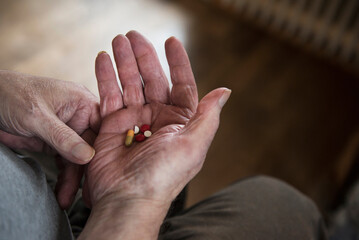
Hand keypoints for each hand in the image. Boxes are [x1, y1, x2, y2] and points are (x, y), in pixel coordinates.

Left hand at [0, 71, 100, 207]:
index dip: (105, 149)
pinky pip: (66, 162)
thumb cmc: (12, 96)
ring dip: (73, 178)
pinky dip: (64, 177)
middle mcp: (80, 117)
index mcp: (82, 103)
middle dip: (88, 169)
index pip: (102, 127)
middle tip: (86, 192)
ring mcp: (68, 131)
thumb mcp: (38, 117)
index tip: (103, 171)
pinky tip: (61, 192)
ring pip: (78, 158)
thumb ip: (62, 137)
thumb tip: (88, 156)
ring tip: (66, 199)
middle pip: (91, 146)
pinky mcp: (56, 143)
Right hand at [84, 31, 230, 207]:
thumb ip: (208, 117)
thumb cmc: (164, 176)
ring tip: (118, 39)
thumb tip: (224, 92)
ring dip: (124, 61)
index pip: (181, 84)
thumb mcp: (193, 145)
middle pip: (152, 79)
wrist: (129, 199)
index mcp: (180, 121)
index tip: (171, 40)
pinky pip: (108, 95)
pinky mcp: (111, 125)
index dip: (178, 62)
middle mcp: (157, 118)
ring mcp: (133, 120)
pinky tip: (103, 59)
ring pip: (130, 83)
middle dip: (144, 56)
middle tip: (133, 35)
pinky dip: (106, 77)